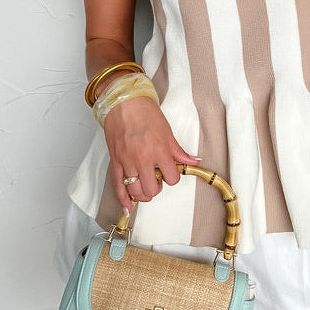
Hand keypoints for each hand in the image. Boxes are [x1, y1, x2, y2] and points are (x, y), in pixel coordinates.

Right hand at [103, 96, 199, 210]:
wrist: (124, 102)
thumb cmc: (144, 111)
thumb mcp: (167, 131)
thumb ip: (178, 151)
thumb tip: (193, 162)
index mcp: (159, 150)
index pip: (172, 178)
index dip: (173, 177)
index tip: (170, 172)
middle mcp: (143, 158)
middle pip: (152, 189)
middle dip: (157, 188)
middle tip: (157, 179)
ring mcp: (127, 161)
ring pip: (136, 191)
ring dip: (142, 193)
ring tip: (146, 185)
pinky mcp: (115, 162)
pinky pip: (118, 186)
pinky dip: (123, 199)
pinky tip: (127, 207)